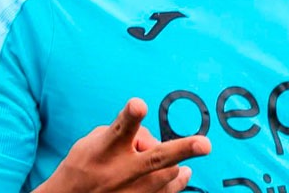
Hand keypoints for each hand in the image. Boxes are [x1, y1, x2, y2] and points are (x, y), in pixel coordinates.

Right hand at [35, 98, 210, 192]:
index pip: (119, 130)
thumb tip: (151, 138)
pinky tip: (183, 172)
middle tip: (205, 144)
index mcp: (103, 150)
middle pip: (155, 158)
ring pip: (165, 175)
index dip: (130, 116)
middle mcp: (118, 171)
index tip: (139, 104)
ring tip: (193, 148)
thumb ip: (122, 132)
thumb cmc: (83, 165)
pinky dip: (177, 180)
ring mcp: (129, 192)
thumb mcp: (91, 142)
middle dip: (182, 150)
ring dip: (176, 162)